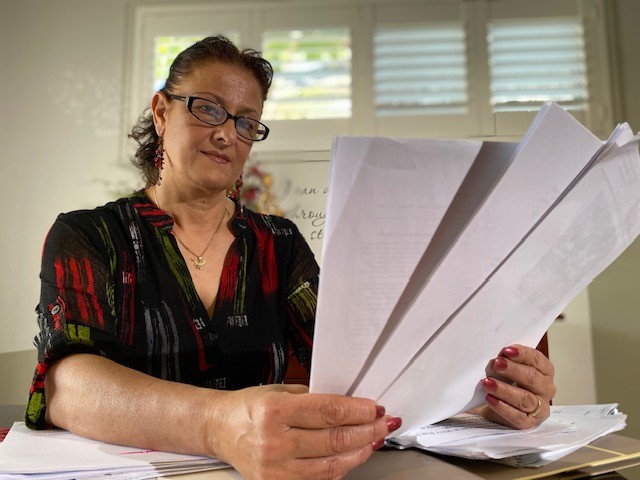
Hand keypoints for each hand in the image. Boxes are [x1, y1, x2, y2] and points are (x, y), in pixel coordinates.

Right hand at [204, 384, 401, 479]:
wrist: (219, 429)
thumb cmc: (249, 407)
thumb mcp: (280, 391)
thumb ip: (314, 399)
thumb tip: (351, 406)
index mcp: (275, 411)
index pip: (329, 412)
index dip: (359, 411)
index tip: (375, 408)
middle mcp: (275, 442)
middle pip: (335, 440)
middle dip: (366, 431)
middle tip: (383, 423)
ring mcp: (276, 468)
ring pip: (331, 465)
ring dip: (360, 452)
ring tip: (373, 440)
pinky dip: (340, 468)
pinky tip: (352, 457)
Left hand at [476, 344, 555, 428]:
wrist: (494, 407)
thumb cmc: (504, 382)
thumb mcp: (507, 368)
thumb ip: (505, 359)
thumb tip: (491, 350)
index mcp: (544, 371)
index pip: (537, 360)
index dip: (522, 354)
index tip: (506, 350)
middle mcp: (545, 389)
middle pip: (532, 378)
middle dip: (513, 370)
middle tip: (495, 364)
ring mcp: (540, 407)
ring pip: (526, 398)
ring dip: (505, 390)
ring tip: (487, 383)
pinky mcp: (529, 422)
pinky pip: (517, 416)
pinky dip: (502, 407)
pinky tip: (490, 399)